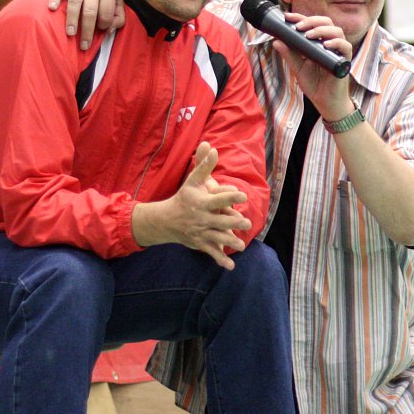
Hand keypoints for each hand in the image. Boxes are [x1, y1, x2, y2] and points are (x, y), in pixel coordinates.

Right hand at [48, 0, 125, 49]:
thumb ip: (118, 15)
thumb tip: (109, 30)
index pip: (105, 14)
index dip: (103, 25)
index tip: (99, 30)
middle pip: (90, 13)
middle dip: (87, 31)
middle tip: (84, 46)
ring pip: (75, 3)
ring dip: (72, 20)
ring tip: (70, 34)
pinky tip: (51, 9)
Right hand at [132, 142, 251, 269]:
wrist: (166, 220)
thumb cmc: (184, 197)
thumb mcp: (193, 181)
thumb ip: (204, 165)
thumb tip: (211, 147)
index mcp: (202, 202)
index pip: (218, 199)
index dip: (229, 196)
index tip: (242, 196)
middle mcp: (202, 218)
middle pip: (219, 221)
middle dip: (233, 223)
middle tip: (246, 223)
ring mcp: (201, 232)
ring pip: (217, 238)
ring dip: (229, 242)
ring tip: (241, 245)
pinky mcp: (200, 243)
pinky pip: (211, 252)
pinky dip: (219, 260)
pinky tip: (230, 266)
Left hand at [272, 13, 353, 120]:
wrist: (325, 102)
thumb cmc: (314, 84)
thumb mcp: (297, 68)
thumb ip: (289, 54)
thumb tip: (276, 41)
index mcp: (318, 42)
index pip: (311, 24)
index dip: (301, 18)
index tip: (287, 17)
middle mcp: (330, 43)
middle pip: (326, 22)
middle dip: (311, 21)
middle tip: (298, 26)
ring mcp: (338, 51)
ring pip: (336, 31)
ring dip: (322, 30)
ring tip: (309, 35)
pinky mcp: (345, 60)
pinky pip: (345, 47)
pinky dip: (336, 43)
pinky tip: (326, 45)